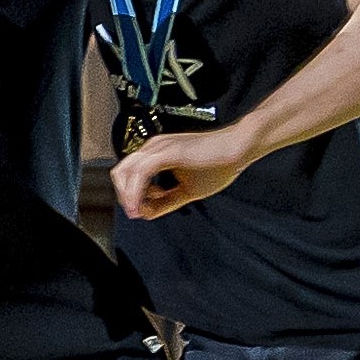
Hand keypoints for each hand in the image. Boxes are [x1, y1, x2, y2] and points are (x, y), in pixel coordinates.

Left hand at [109, 124, 250, 222]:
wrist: (238, 148)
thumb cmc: (219, 164)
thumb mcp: (186, 191)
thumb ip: (165, 201)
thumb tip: (146, 212)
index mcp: (156, 153)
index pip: (129, 174)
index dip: (129, 196)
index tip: (140, 210)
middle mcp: (153, 147)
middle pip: (121, 172)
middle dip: (124, 196)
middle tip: (135, 212)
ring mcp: (158, 148)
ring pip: (126, 172)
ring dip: (128, 196)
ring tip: (138, 211)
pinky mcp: (166, 152)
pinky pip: (140, 173)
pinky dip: (136, 192)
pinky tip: (141, 205)